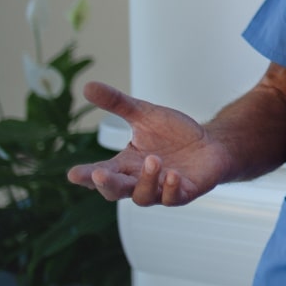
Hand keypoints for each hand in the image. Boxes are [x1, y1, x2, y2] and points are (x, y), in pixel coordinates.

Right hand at [66, 82, 231, 205]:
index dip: (86, 176)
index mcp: (126, 164)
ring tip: (153, 160)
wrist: (211, 143)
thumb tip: (87, 87)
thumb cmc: (175, 133)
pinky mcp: (184, 192)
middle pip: (115, 191)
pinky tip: (172, 175)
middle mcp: (140, 181)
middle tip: (99, 173)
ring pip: (144, 197)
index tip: (73, 174)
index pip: (100, 173)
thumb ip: (117, 104)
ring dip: (146, 180)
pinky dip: (171, 189)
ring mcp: (161, 190)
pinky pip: (174, 198)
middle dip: (106, 184)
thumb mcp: (144, 114)